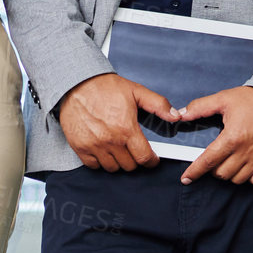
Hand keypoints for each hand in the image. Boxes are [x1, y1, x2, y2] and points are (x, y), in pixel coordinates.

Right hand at [57, 73, 177, 171]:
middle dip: (135, 159)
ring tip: (119, 150)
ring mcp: (94, 146)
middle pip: (129, 166)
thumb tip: (176, 116)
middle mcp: (110, 141)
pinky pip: (94, 166)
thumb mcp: (136, 91)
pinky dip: (100, 162)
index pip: (144, 158)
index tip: (151, 159)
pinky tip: (103, 150)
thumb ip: (158, 104)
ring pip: (112, 168)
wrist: (76, 84)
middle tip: (134, 150)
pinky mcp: (80, 148)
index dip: (151, 161)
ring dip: (118, 162)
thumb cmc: (105, 87)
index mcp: (126, 129)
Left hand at [174, 87, 252, 185]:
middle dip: (214, 169)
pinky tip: (247, 167)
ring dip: (230, 174)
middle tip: (216, 159)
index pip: (207, 161)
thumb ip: (201, 107)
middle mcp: (246, 152)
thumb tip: (182, 114)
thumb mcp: (226, 98)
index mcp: (232, 138)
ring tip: (231, 161)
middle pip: (221, 174)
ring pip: (237, 180)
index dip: (194, 172)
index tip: (186, 178)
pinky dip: (249, 178)